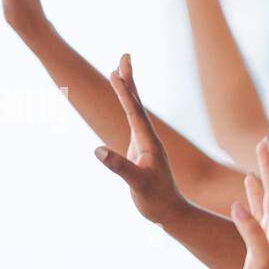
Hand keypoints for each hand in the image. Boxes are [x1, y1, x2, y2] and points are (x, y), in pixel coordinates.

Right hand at [94, 54, 189, 225]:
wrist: (171, 213)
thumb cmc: (156, 200)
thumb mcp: (137, 184)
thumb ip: (120, 167)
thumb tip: (98, 150)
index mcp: (148, 142)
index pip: (134, 111)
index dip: (125, 91)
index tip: (116, 71)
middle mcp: (148, 139)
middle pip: (137, 104)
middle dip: (129, 80)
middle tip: (124, 56)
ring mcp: (144, 144)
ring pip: (135, 111)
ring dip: (128, 91)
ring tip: (119, 72)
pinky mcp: (140, 152)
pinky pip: (132, 123)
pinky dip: (126, 108)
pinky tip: (124, 103)